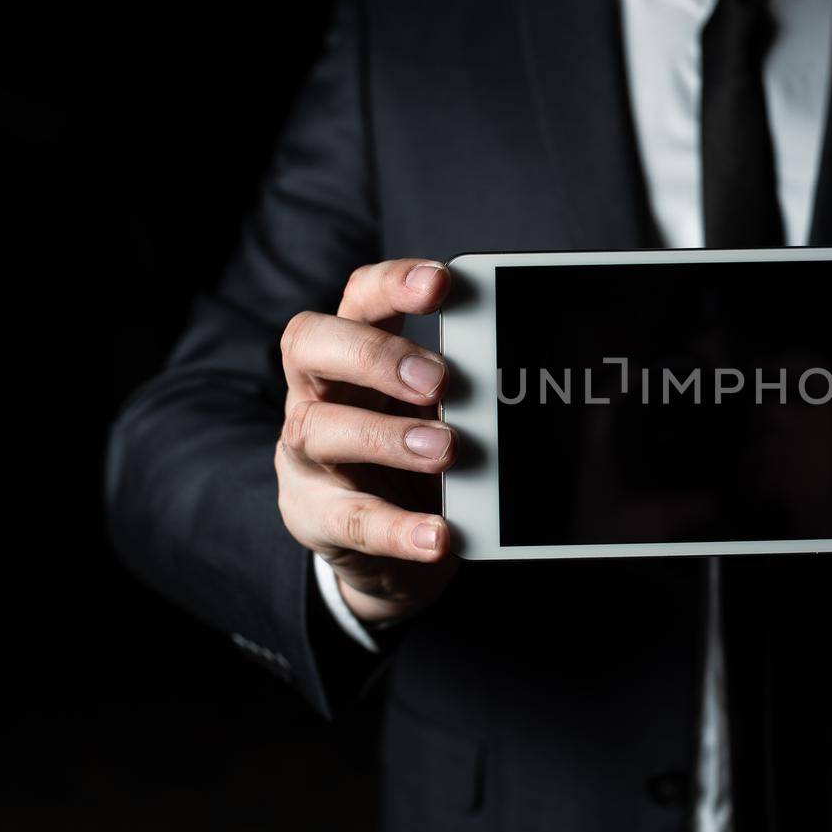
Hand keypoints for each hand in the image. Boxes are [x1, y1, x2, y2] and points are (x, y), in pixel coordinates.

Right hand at [276, 259, 459, 623]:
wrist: (387, 548)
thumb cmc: (414, 457)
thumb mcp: (440, 413)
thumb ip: (468, 389)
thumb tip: (525, 375)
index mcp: (352, 353)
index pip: (359, 299)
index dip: (393, 284)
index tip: (442, 283)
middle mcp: (315, 392)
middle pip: (310, 346)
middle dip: (376, 355)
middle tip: (440, 380)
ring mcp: (305, 456)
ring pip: (318, 429)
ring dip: (387, 436)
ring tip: (447, 450)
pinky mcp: (314, 517)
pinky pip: (349, 521)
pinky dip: (397, 528)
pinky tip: (438, 534)